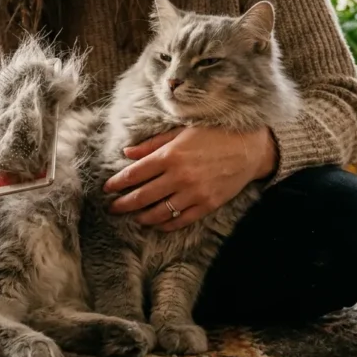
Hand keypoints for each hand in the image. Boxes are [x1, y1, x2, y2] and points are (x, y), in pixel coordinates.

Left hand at [102, 125, 277, 230]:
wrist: (250, 147)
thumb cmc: (214, 134)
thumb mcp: (181, 132)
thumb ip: (152, 145)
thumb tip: (127, 154)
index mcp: (170, 156)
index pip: (134, 174)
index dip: (117, 183)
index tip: (106, 188)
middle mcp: (179, 177)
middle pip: (142, 196)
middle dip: (123, 204)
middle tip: (111, 208)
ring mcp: (193, 193)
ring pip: (159, 212)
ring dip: (142, 217)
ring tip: (133, 217)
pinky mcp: (207, 204)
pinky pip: (181, 220)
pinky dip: (166, 224)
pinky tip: (157, 224)